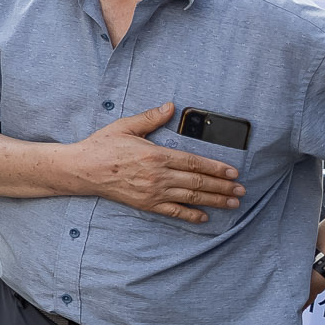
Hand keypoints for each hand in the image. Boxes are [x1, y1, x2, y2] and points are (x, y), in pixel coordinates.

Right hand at [67, 102, 242, 222]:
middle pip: (197, 182)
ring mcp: (152, 192)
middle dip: (222, 186)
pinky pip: (173, 212)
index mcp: (156, 155)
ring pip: (191, 198)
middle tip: (241, 189)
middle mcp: (158, 175)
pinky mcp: (145, 204)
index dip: (216, 168)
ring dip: (214, 201)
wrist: (82, 169)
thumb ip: (151, 118)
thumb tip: (171, 107)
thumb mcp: (125, 126)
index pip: (194, 163)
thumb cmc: (102, 146)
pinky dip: (190, 215)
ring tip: (233, 202)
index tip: (233, 172)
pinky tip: (204, 217)